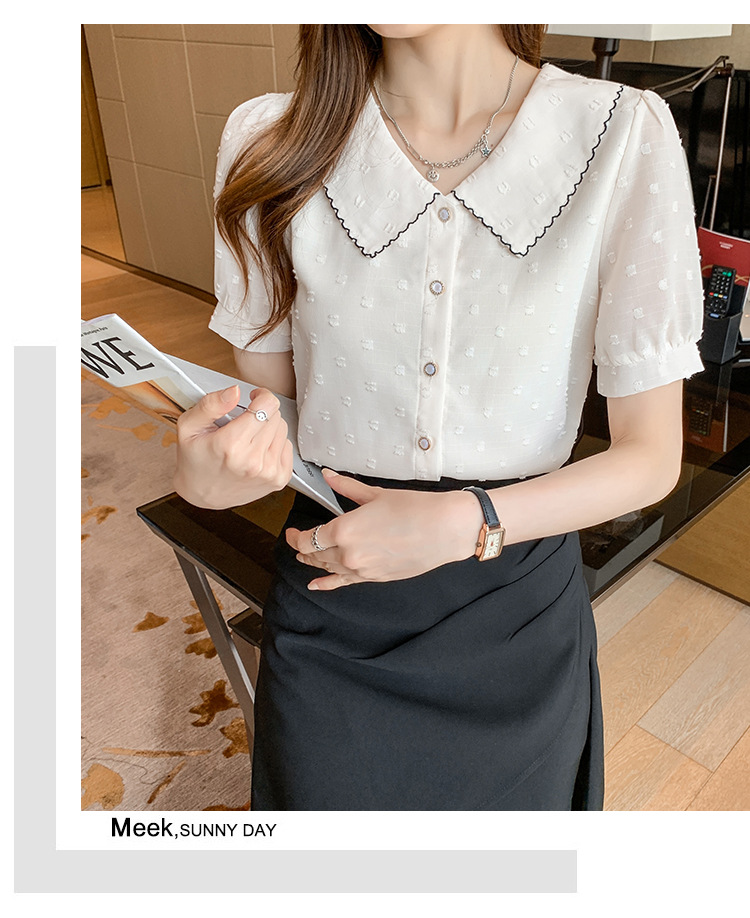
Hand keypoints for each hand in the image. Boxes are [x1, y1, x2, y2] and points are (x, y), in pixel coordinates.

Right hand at [174, 385, 292, 508]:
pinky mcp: (279, 479)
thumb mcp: (189, 427)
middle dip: (262, 413)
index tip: (253, 398)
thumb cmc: (195, 459)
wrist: (202, 494)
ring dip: (268, 428)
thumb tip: (235, 391)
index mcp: (231, 444)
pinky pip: (287, 446)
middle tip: (244, 422)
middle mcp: (253, 460)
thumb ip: (211, 405)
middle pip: (276, 416)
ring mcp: (269, 472)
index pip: (267, 405)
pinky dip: (275, 444)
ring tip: (249, 438)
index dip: (261, 396)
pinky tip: (258, 450)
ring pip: (283, 429)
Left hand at [286, 470, 482, 589]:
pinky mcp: (374, 578)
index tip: (291, 531)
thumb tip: (328, 476)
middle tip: (297, 541)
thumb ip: (346, 488)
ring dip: (315, 562)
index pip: (308, 538)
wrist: (444, 530)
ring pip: (327, 568)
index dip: (295, 536)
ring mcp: (361, 569)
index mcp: (344, 530)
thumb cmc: (414, 509)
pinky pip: (343, 583)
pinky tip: (315, 586)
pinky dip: (326, 584)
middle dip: (303, 547)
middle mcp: (348, 553)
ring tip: (306, 556)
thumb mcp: (375, 494)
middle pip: (315, 554)